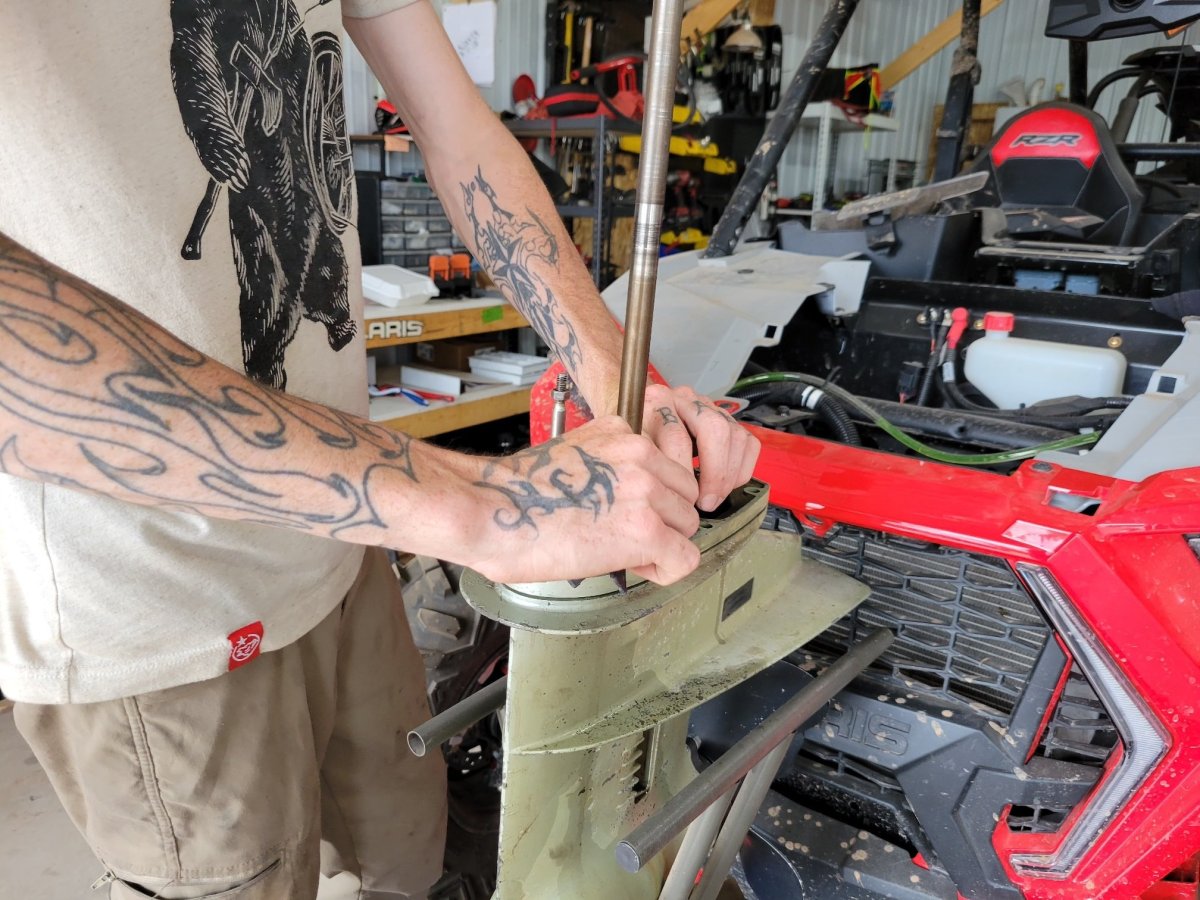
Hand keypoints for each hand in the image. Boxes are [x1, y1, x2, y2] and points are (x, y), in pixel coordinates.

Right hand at [468, 416, 700, 585]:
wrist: (494, 510)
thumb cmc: (516, 493)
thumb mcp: (572, 454)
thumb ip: (608, 465)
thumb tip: (622, 496)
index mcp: (622, 432)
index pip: (667, 466)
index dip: (651, 496)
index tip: (626, 511)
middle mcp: (641, 455)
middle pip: (684, 495)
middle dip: (663, 520)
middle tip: (625, 537)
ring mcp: (647, 492)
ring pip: (688, 525)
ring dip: (663, 544)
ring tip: (624, 552)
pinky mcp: (646, 530)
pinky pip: (684, 558)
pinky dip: (665, 570)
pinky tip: (637, 568)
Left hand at [641, 384, 759, 511]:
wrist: (632, 414)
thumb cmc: (630, 439)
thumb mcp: (626, 449)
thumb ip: (641, 465)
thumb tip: (659, 497)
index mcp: (656, 402)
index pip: (677, 437)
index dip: (683, 474)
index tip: (682, 500)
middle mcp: (684, 398)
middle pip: (714, 428)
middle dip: (715, 472)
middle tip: (706, 502)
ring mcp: (708, 407)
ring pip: (735, 434)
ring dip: (730, 474)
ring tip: (714, 498)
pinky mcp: (725, 419)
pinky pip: (747, 442)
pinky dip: (742, 468)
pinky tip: (727, 485)